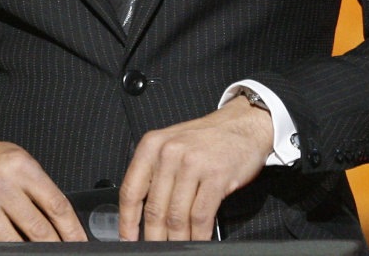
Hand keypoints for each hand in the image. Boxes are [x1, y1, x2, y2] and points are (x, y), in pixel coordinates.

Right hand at [0, 131, 85, 241]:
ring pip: (14, 243)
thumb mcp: (19, 162)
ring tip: (34, 250)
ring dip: (28, 252)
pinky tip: (9, 250)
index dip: (72, 230)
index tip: (78, 243)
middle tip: (60, 251)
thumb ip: (40, 189)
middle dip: (54, 246)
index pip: (56, 205)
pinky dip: (1, 252)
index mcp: (20, 166)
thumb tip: (62, 225)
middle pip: (38, 229)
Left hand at [118, 98, 271, 240]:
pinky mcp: (216, 176)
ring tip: (176, 249)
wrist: (242, 125)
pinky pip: (201, 216)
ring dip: (176, 240)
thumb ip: (155, 173)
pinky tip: (197, 242)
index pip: (131, 190)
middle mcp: (168, 153)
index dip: (127, 220)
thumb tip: (141, 211)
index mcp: (151, 146)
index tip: (126, 238)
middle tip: (154, 249)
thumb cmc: (206, 139)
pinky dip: (198, 235)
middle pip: (154, 207)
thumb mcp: (171, 146)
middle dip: (153, 236)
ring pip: (177, 215)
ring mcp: (192, 164)